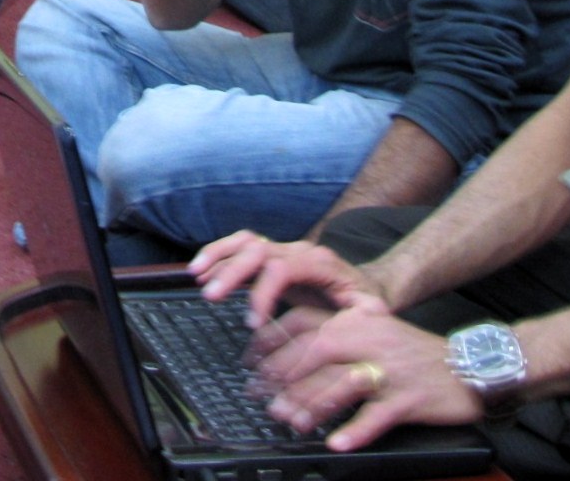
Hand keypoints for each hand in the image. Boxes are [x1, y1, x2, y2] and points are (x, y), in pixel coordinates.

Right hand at [192, 230, 384, 328]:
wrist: (368, 287)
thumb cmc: (366, 306)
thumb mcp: (371, 314)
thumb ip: (355, 319)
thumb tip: (332, 328)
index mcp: (321, 262)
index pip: (282, 268)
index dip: (263, 294)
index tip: (252, 325)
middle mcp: (299, 250)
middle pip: (258, 250)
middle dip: (232, 272)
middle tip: (211, 297)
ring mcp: (284, 251)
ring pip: (245, 242)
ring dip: (219, 256)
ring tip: (198, 276)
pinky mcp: (272, 258)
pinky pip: (240, 246)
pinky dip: (219, 254)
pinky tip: (202, 270)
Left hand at [252, 298, 480, 450]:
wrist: (468, 364)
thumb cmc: (413, 354)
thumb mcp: (372, 332)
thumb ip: (335, 337)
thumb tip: (288, 356)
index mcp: (355, 320)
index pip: (303, 322)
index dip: (271, 342)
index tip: (249, 363)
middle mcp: (369, 338)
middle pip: (315, 352)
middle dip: (283, 376)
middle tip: (262, 399)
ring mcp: (389, 368)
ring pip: (341, 383)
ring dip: (311, 404)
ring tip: (290, 422)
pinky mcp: (409, 398)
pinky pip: (377, 416)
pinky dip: (356, 430)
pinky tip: (336, 443)